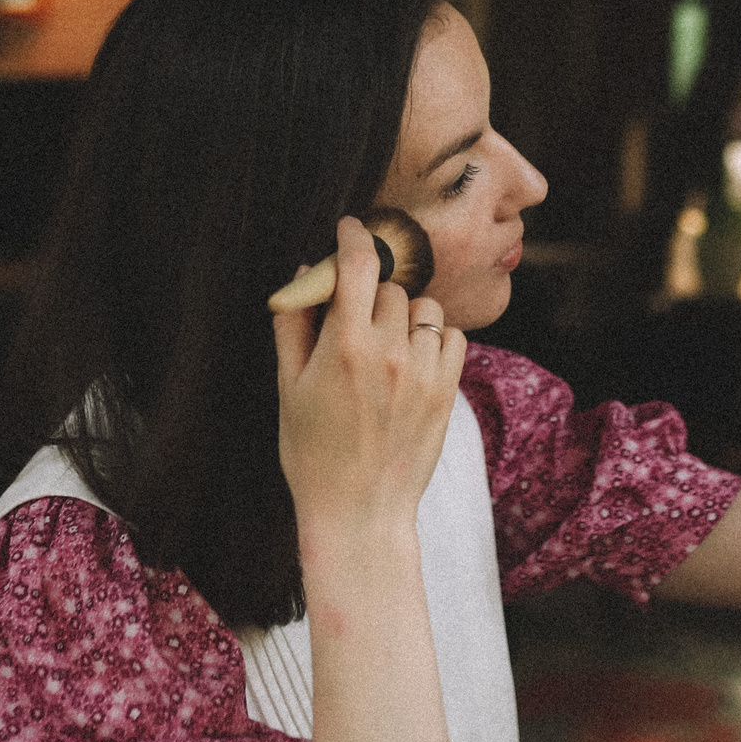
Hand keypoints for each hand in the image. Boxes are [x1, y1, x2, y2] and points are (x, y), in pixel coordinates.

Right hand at [272, 216, 466, 536]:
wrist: (359, 512)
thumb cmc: (312, 453)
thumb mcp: (289, 387)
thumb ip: (295, 325)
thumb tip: (305, 273)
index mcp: (345, 347)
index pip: (359, 266)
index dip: (354, 238)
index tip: (350, 229)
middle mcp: (390, 352)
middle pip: (390, 286)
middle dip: (371, 293)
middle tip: (354, 318)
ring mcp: (424, 372)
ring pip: (424, 308)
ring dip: (405, 314)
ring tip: (384, 345)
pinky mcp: (447, 390)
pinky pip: (452, 336)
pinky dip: (433, 338)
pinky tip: (411, 360)